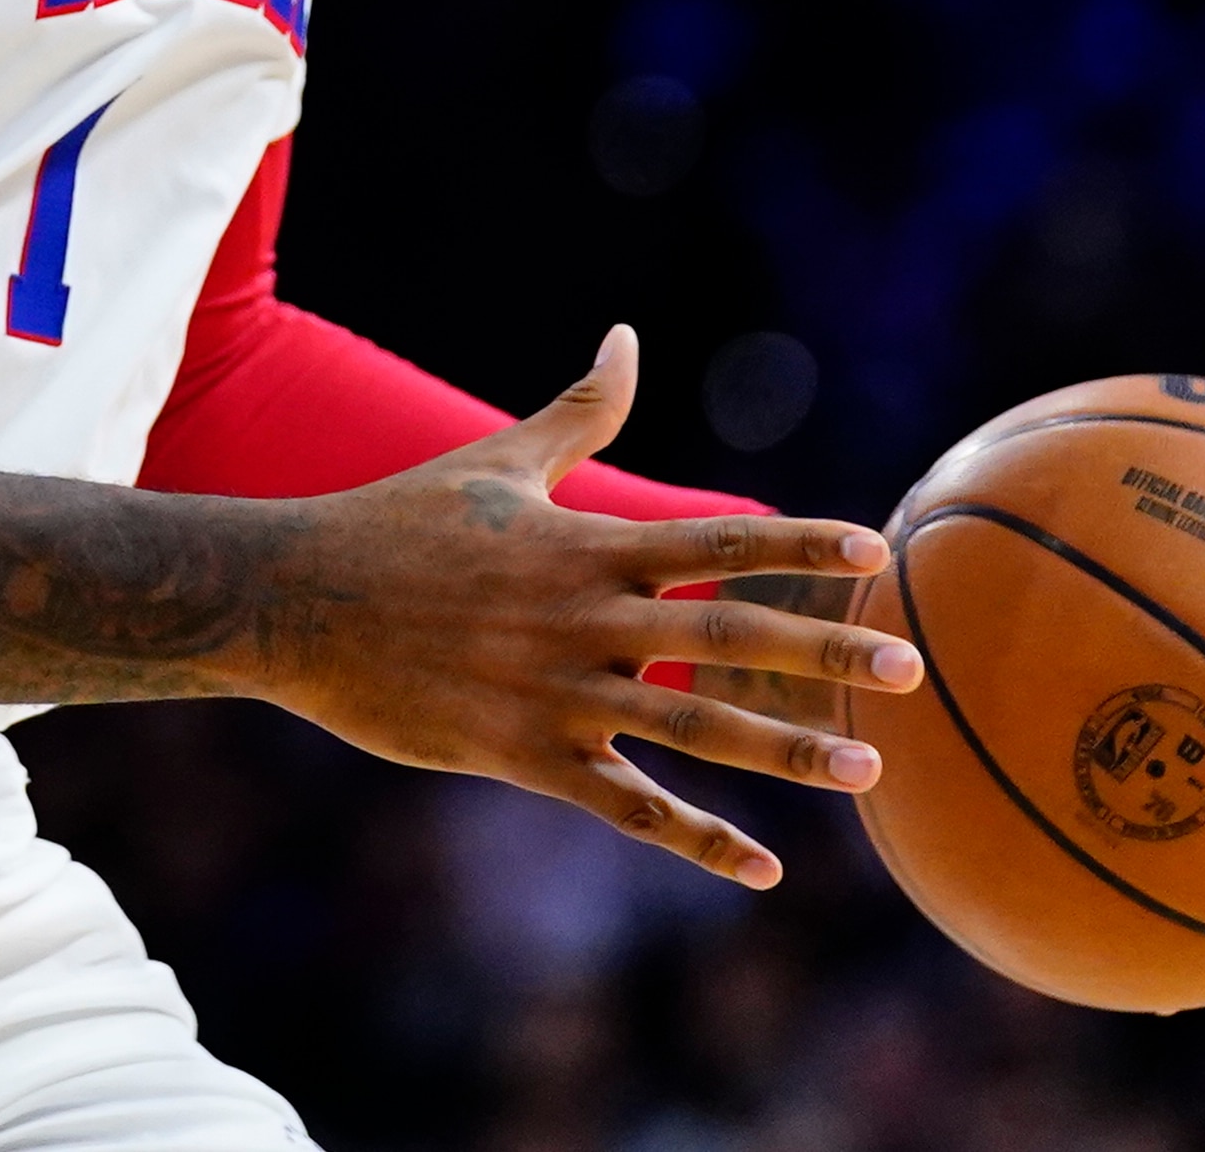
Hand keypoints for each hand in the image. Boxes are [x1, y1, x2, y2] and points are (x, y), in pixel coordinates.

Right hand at [246, 326, 923, 886]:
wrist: (294, 600)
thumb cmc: (396, 524)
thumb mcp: (495, 462)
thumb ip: (578, 414)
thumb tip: (626, 337)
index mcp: (586, 545)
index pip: (717, 541)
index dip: (801, 544)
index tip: (877, 548)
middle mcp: (585, 619)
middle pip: (727, 637)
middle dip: (824, 652)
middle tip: (910, 668)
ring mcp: (557, 692)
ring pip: (692, 729)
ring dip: (784, 752)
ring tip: (866, 769)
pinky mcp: (522, 756)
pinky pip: (626, 806)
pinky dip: (697, 838)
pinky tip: (762, 868)